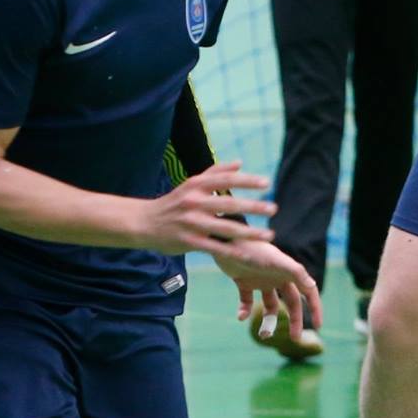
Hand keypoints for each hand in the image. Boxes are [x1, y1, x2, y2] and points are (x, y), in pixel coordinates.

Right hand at [137, 162, 277, 253]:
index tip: (266, 183)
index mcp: (196, 186)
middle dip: (253, 206)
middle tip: (274, 209)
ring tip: (269, 235)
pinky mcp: (188, 241)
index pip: (225, 180)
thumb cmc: (173, 202)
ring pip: (225, 228)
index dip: (246, 181)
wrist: (143, 222)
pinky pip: (214, 247)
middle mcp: (194, 202)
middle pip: (228, 203)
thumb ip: (215, 173)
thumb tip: (239, 162)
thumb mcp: (190, 184)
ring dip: (249, 232)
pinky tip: (249, 254)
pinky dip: (232, 252)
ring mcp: (191, 223)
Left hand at [212, 240, 321, 341]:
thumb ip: (296, 272)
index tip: (318, 326)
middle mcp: (277, 278)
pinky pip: (247, 301)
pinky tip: (241, 316)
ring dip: (267, 321)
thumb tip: (313, 287)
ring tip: (262, 335)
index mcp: (289, 273)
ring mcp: (261, 281)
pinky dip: (245, 310)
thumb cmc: (254, 250)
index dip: (316, 308)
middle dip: (294, 321)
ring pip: (270, 306)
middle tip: (294, 339)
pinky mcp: (244, 282)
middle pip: (291, 303)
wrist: (226, 242)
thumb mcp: (277, 261)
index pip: (309, 292)